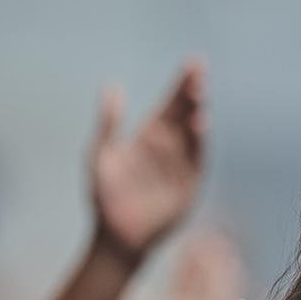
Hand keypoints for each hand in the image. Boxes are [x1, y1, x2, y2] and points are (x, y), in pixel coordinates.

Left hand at [91, 61, 207, 260]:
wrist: (117, 236)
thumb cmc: (105, 197)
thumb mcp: (100, 156)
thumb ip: (108, 123)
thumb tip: (113, 87)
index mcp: (149, 136)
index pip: (171, 105)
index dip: (182, 85)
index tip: (194, 63)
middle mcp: (170, 147)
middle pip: (186, 114)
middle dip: (194, 93)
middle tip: (199, 72)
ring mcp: (182, 165)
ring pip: (194, 134)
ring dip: (197, 114)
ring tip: (198, 96)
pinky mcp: (190, 184)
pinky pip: (197, 159)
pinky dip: (199, 142)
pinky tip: (198, 125)